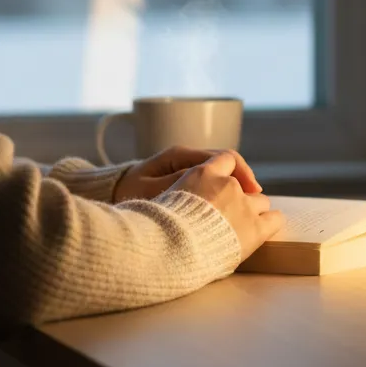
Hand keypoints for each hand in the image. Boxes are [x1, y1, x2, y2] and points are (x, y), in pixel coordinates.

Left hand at [113, 145, 262, 203]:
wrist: (109, 194)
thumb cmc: (129, 194)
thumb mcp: (154, 191)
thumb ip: (181, 186)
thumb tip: (210, 185)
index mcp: (181, 156)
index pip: (224, 156)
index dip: (243, 173)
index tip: (254, 192)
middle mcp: (186, 157)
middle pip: (226, 163)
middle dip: (244, 181)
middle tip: (257, 204)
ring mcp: (184, 167)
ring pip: (220, 173)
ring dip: (235, 188)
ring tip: (246, 209)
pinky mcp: (182, 179)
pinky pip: (209, 182)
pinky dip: (222, 193)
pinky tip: (228, 210)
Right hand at [167, 151, 285, 259]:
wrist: (170, 251)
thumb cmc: (161, 230)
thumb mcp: (165, 198)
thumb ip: (186, 192)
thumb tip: (191, 200)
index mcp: (203, 174)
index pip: (227, 159)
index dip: (230, 173)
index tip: (228, 184)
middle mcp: (227, 185)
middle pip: (245, 185)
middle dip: (241, 198)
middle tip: (230, 216)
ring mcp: (243, 206)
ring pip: (262, 202)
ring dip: (254, 212)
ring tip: (242, 228)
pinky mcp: (255, 229)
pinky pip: (275, 219)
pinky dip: (270, 222)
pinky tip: (263, 229)